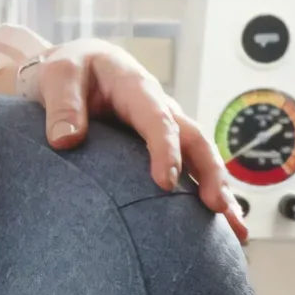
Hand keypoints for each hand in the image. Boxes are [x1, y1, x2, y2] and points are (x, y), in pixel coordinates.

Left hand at [0, 35, 247, 241]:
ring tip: (235, 230)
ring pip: (201, 158)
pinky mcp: (164, 145)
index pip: (158, 121)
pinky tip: (219, 227)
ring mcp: (167, 128)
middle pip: (195, 141)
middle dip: (210, 174)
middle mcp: (161, 109)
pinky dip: (206, 194)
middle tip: (217, 209)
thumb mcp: (58, 76)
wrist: (79, 64)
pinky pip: (190, 169)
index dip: (166, 151)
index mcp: (137, 88)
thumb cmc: (69, 69)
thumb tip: (65, 141)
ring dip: (220, 191)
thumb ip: (62, 106)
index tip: (164, 184)